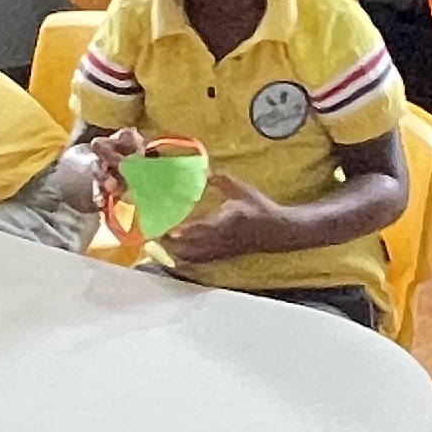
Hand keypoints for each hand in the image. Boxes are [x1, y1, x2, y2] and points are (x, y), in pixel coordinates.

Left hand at [161, 177, 283, 265]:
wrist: (276, 231)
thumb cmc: (259, 208)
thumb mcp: (242, 190)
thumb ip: (222, 180)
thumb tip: (205, 172)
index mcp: (227, 219)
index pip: (204, 228)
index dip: (186, 231)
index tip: (170, 231)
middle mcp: (222, 237)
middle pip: (193, 245)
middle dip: (173, 243)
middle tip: (156, 235)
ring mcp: (221, 249)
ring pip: (194, 255)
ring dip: (177, 251)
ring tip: (161, 243)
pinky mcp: (222, 256)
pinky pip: (200, 260)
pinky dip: (186, 258)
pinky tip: (176, 253)